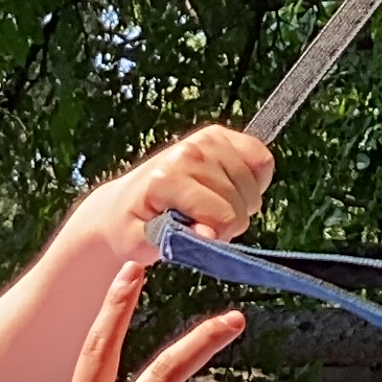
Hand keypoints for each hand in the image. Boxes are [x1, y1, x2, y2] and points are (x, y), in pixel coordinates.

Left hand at [71, 125, 275, 260]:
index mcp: (168, 178)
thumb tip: (211, 235)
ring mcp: (207, 140)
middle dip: (228, 223)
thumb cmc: (131, 228)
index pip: (224, 216)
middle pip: (242, 203)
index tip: (196, 240)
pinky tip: (231, 189)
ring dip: (240, 204)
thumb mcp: (141, 245)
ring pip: (253, 186)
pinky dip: (255, 181)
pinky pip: (261, 160)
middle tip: (201, 224)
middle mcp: (190, 152)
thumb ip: (177, 243)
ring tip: (212, 207)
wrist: (119, 205)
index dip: (218, 237)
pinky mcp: (220, 135)